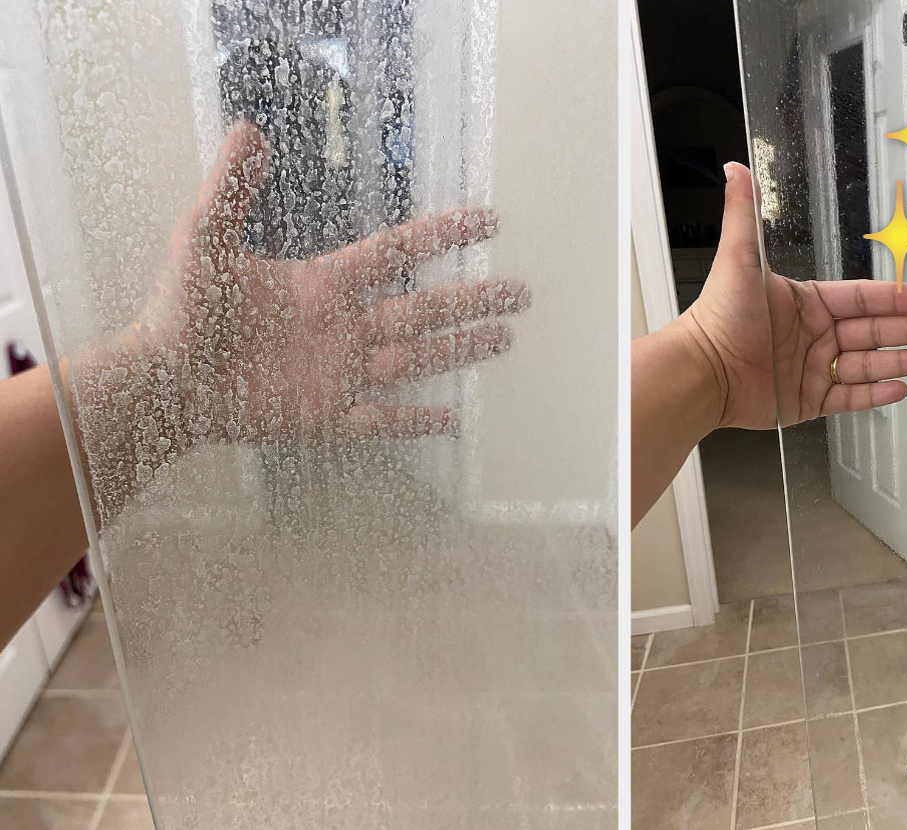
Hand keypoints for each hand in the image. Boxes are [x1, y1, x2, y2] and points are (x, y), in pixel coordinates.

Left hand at [132, 120, 528, 443]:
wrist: (163, 380)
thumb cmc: (180, 310)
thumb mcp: (203, 240)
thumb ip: (231, 189)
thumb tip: (249, 130)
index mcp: (324, 284)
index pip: (395, 254)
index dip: (440, 237)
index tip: (484, 223)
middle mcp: (343, 326)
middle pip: (423, 309)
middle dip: (471, 300)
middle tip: (518, 291)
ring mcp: (339, 371)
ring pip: (415, 358)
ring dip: (460, 347)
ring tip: (504, 338)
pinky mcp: (326, 414)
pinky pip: (379, 419)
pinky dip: (413, 419)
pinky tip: (450, 417)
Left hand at [676, 161, 906, 429]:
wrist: (702, 371)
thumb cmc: (716, 317)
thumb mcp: (738, 259)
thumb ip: (743, 213)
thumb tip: (737, 168)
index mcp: (805, 302)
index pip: (861, 297)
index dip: (896, 297)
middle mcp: (812, 335)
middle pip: (873, 330)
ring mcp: (811, 369)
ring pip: (867, 364)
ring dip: (902, 360)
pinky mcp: (806, 401)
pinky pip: (849, 396)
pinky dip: (875, 394)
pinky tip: (900, 387)